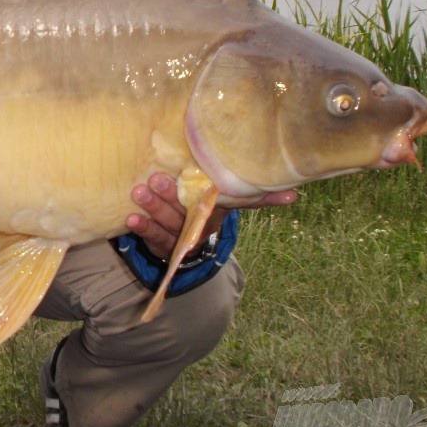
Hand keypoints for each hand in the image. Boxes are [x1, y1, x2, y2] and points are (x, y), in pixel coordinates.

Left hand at [125, 173, 296, 260]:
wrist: (182, 247)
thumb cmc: (199, 210)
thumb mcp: (220, 201)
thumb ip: (250, 196)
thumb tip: (295, 194)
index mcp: (217, 211)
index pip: (242, 202)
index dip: (262, 199)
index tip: (280, 195)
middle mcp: (201, 226)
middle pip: (190, 213)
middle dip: (174, 197)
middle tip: (157, 179)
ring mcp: (181, 237)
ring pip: (168, 225)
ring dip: (154, 209)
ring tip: (139, 193)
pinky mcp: (162, 246)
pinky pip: (152, 237)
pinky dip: (142, 228)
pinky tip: (131, 217)